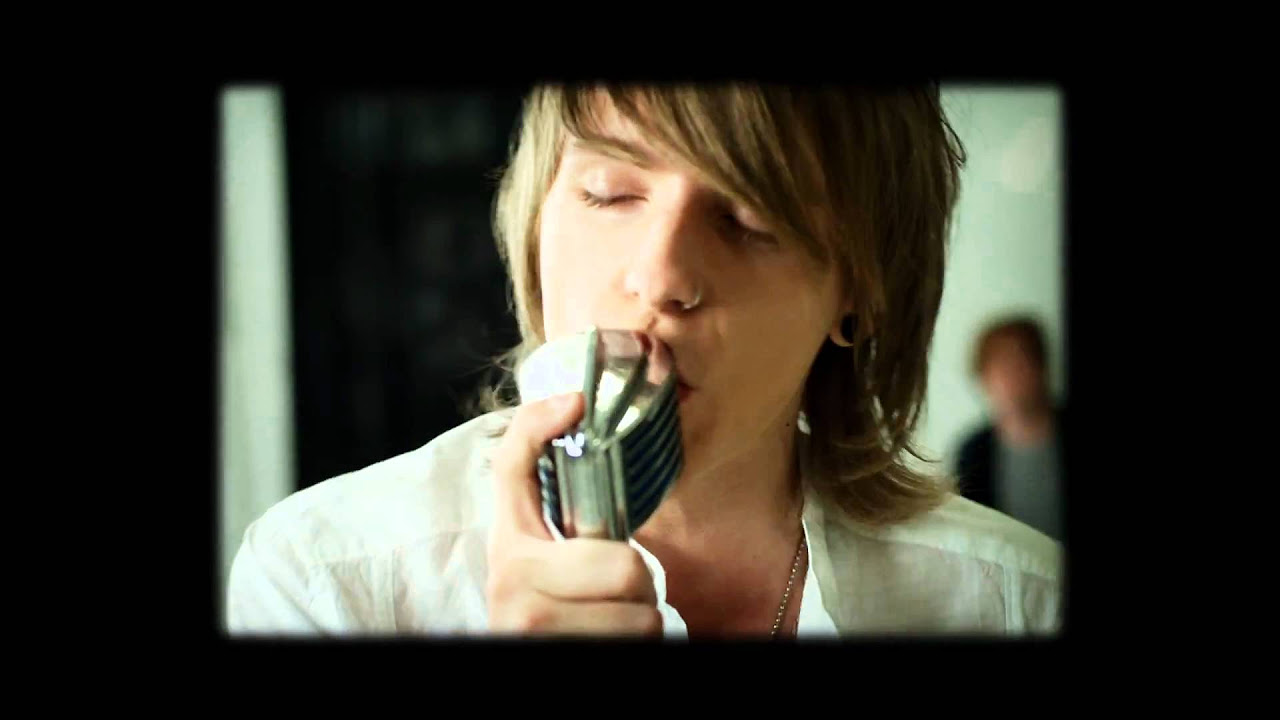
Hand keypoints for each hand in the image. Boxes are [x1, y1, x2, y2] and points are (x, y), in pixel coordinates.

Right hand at [486, 392, 662, 635]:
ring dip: (641, 622)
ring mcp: (531, 630)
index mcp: (508, 547)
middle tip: (616, 594)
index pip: (513, 467)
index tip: (576, 403)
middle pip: (626, 566)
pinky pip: (640, 643)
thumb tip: (574, 401)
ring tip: (612, 623)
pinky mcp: (558, 657)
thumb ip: (548, 492)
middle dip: (638, 585)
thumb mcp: (540, 552)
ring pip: (642, 616)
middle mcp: (509, 587)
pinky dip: (641, 646)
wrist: (522, 670)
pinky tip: (612, 643)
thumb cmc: (547, 610)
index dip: (540, 425)